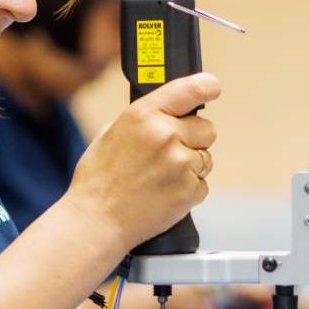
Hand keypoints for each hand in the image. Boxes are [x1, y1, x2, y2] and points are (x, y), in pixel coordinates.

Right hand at [61, 73, 219, 246]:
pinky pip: (202, 184)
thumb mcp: (111, 134)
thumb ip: (142, 121)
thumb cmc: (98, 180)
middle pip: (206, 128)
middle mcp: (165, 134)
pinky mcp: (189, 190)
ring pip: (205, 158)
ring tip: (160, 178)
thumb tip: (164, 115)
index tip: (212, 88)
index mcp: (143, 114)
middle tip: (170, 153)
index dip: (207, 87)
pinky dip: (187, 190)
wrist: (96, 221)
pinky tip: (163, 193)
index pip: (191, 89)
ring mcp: (180, 163)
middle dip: (193, 139)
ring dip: (190, 167)